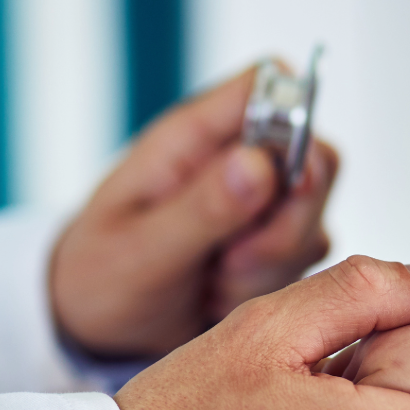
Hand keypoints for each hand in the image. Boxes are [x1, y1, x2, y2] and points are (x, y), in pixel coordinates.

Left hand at [50, 66, 337, 357]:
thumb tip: (260, 163)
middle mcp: (235, 161)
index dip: (294, 118)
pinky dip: (272, 289)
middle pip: (317, 157)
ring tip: (210, 284)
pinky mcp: (273, 245)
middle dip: (288, 222)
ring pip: (314, 218)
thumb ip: (201, 208)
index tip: (278, 180)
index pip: (269, 84)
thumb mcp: (140, 250)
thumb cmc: (99, 275)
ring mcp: (260, 204)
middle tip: (229, 262)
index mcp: (193, 138)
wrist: (93, 325)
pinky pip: (307, 260)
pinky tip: (220, 296)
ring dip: (273, 265)